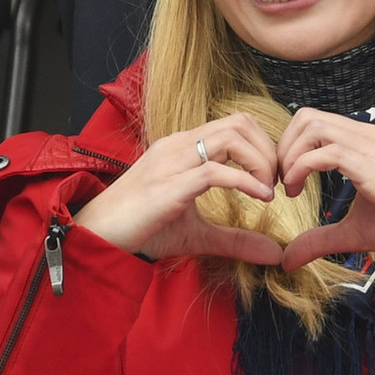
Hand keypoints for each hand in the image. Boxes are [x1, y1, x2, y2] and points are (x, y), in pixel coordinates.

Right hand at [73, 113, 281, 263]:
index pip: (236, 124)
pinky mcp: (168, 186)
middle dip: (269, 149)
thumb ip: (236, 239)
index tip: (275, 178)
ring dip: (260, 161)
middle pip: (239, 123)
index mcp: (183, 147)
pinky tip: (260, 198)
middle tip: (278, 182)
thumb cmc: (141, 229)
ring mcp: (172, 162)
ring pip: (230, 138)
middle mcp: (178, 145)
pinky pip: (214, 171)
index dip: (265, 146)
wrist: (95, 237)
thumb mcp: (198, 234)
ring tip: (269, 190)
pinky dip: (245, 182)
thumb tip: (274, 252)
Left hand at [278, 108, 374, 270]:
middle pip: (308, 116)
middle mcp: (372, 135)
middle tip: (282, 181)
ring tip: (289, 187)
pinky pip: (326, 151)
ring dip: (290, 156)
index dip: (291, 146)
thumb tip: (288, 259)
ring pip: (314, 127)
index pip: (316, 120)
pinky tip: (297, 191)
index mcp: (369, 141)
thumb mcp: (354, 232)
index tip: (286, 179)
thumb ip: (320, 239)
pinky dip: (301, 168)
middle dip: (284, 146)